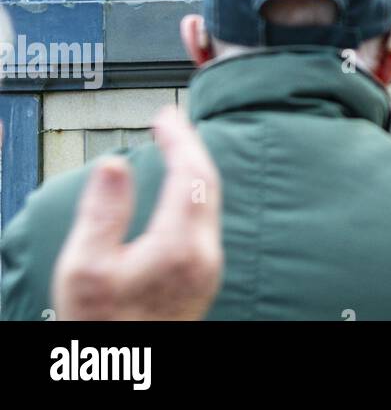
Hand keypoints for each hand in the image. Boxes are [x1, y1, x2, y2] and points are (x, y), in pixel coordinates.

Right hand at [51, 107, 221, 320]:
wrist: (122, 370)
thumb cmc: (102, 328)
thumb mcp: (85, 269)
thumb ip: (102, 212)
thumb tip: (115, 164)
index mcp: (180, 245)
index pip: (190, 173)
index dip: (179, 138)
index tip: (165, 115)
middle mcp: (204, 254)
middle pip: (207, 183)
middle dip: (190, 147)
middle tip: (170, 123)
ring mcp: (207, 268)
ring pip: (210, 202)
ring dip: (194, 169)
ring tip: (175, 147)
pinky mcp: (202, 279)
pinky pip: (205, 220)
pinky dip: (193, 193)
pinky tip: (180, 190)